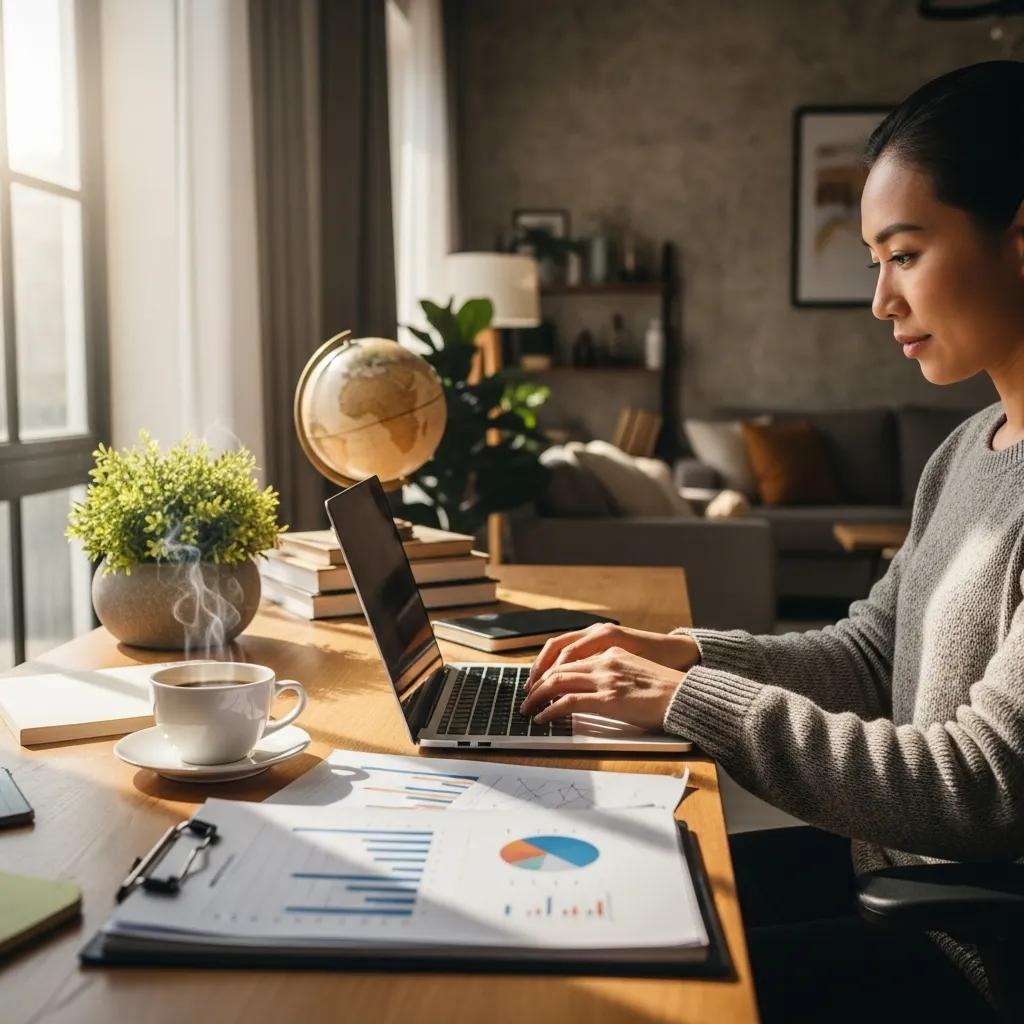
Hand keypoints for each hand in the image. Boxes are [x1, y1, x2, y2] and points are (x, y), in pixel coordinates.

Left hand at [519, 647, 684, 728]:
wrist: (686, 696)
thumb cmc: (666, 690)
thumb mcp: (635, 671)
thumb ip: (613, 675)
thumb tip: (592, 692)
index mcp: (611, 651)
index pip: (569, 658)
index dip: (548, 671)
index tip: (538, 683)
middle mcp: (605, 661)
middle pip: (558, 668)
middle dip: (537, 684)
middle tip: (526, 698)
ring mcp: (605, 679)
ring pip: (558, 682)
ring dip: (538, 697)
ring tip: (528, 709)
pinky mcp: (607, 699)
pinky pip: (568, 702)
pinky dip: (550, 710)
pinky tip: (543, 718)